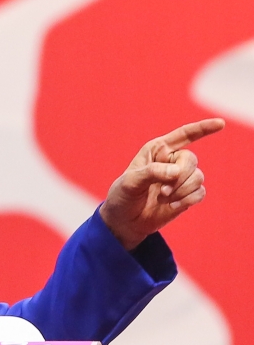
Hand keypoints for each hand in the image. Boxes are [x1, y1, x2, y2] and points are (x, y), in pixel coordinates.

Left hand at [99, 118, 225, 250]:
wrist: (126, 221)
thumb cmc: (123, 196)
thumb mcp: (130, 183)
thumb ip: (151, 172)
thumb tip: (176, 171)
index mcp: (157, 150)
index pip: (184, 134)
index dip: (203, 128)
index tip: (220, 123)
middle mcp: (172, 160)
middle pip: (191, 160)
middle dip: (180, 176)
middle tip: (163, 190)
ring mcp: (181, 178)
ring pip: (198, 177)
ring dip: (181, 190)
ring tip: (163, 198)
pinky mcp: (187, 194)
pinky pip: (200, 192)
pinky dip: (187, 200)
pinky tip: (172, 205)